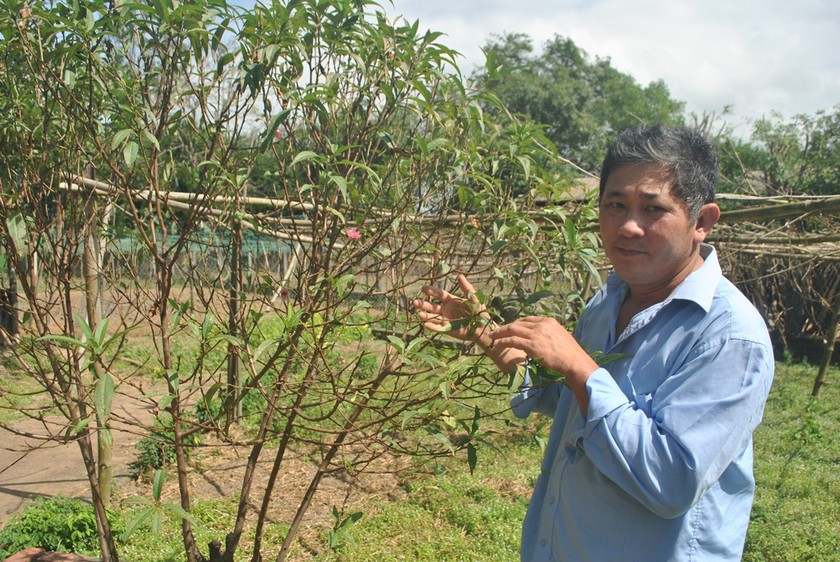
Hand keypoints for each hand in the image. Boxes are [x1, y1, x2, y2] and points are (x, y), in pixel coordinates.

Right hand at [413, 274, 527, 371]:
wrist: (483, 328)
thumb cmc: (480, 312)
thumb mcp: (474, 298)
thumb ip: (466, 288)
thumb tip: (459, 275)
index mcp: (452, 301)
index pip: (439, 295)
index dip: (432, 291)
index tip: (423, 288)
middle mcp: (447, 310)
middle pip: (432, 306)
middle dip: (423, 304)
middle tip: (415, 302)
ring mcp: (446, 320)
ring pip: (432, 317)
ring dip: (425, 315)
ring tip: (418, 314)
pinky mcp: (447, 330)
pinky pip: (437, 328)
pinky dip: (431, 326)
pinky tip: (425, 324)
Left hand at [489, 316, 598, 412]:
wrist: (574, 361)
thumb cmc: (570, 353)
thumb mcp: (561, 336)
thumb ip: (549, 334)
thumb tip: (543, 339)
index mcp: (548, 321)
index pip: (528, 319)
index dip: (517, 323)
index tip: (510, 328)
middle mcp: (540, 325)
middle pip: (518, 323)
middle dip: (505, 327)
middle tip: (496, 331)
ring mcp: (535, 334)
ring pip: (512, 330)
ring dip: (500, 333)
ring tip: (492, 337)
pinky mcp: (531, 345)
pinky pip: (512, 341)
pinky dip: (502, 341)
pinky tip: (497, 345)